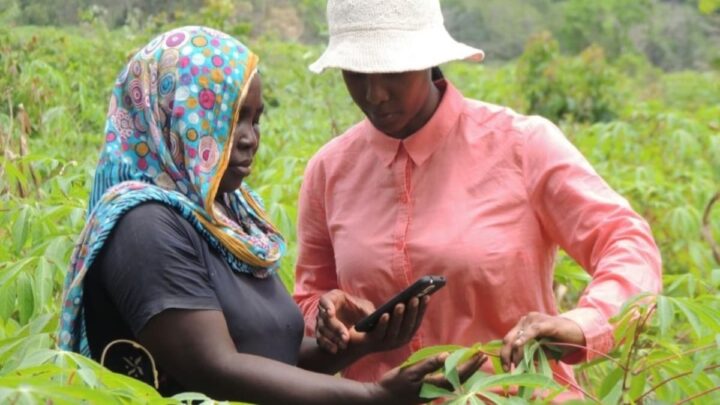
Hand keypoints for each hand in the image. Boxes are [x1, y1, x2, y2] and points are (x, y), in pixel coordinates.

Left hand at [316, 289, 428, 354]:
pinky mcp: (372, 343)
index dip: (422, 310)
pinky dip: (383, 324)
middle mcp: (398, 341)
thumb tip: (413, 295)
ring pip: (395, 330)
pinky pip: (379, 333)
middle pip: (408, 326)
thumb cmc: (374, 324)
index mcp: (404, 334)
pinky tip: (385, 314)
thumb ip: (401, 310)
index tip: (426, 296)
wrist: (354, 339)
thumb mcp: (390, 316)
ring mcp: (386, 343)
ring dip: (398, 317)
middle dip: (412, 311)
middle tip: (415, 298)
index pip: (416, 322)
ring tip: (400, 304)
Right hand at [316, 289, 374, 352]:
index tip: (331, 313)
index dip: (326, 306)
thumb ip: (368, 312)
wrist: (357, 323)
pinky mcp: (321, 333)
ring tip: (344, 345)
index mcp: (334, 298)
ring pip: (322, 329)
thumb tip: (375, 317)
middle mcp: (325, 309)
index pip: (325, 300)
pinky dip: (327, 345)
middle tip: (346, 337)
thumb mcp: (366, 309)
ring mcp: (321, 321)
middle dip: (336, 328)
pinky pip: (320, 339)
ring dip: (332, 338)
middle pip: (325, 318)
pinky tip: (335, 350)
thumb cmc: (361, 311)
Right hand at [371, 352, 486, 403]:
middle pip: (460, 379)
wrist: (381, 399)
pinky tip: (454, 368)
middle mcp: (437, 391)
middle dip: (472, 367)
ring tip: (473, 360)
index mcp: (435, 385)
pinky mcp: (427, 392)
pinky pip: (447, 382)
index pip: (458, 374)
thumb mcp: (410, 372)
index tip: (479, 355)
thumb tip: (448, 356)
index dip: (470, 364)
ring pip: (455, 381)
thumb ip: (429, 364)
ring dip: (465, 370)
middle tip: (482, 355)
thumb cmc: (394, 384)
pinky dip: (454, 373)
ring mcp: (432, 392)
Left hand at [500, 312, 585, 370]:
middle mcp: (526, 321)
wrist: (578, 335)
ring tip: (517, 364)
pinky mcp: (547, 323)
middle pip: (509, 338)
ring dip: (517, 352)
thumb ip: (529, 355)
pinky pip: (533, 331)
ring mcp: (536, 319)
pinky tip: (518, 345)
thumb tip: (516, 364)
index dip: (504, 354)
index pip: (508, 340)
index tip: (504, 368)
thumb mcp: (540, 351)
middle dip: (507, 355)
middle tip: (508, 369)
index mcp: (523, 326)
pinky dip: (525, 338)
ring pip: (519, 337)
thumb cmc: (559, 343)